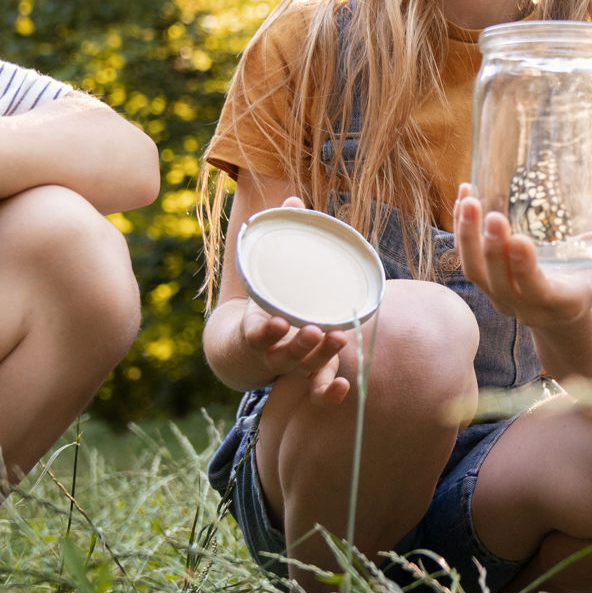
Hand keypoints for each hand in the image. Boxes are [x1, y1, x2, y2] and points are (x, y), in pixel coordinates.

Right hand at [237, 197, 353, 402]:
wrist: (246, 344)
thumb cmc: (264, 298)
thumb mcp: (266, 271)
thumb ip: (281, 237)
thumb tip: (293, 198)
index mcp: (257, 327)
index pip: (255, 333)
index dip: (264, 331)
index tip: (275, 322)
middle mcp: (271, 351)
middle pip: (284, 354)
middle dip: (300, 345)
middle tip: (314, 330)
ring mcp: (289, 365)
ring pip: (302, 370)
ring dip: (320, 358)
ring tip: (338, 340)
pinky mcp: (306, 374)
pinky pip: (316, 390)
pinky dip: (328, 394)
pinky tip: (346, 388)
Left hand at [453, 184, 591, 327]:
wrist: (565, 313)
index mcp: (560, 301)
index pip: (536, 290)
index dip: (523, 268)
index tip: (519, 238)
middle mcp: (525, 305)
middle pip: (498, 282)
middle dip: (492, 248)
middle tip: (490, 213)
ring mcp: (501, 297)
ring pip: (475, 273)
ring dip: (468, 238)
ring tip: (469, 200)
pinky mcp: (486, 283)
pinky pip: (467, 260)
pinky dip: (461, 230)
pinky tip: (464, 195)